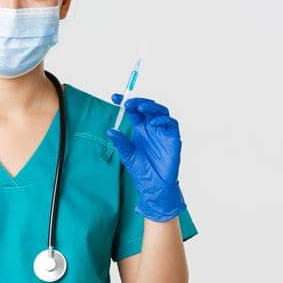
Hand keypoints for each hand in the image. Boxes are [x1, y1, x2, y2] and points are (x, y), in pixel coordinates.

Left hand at [106, 94, 186, 221]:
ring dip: (151, 107)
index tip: (114, 97)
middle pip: (147, 107)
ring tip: (141, 107)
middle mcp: (151, 127)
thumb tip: (110, 130)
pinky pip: (171, 124)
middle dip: (138, 102)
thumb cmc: (141, 169)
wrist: (153, 184)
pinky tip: (153, 123)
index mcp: (140, 128)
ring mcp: (162, 131)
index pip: (133, 110)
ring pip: (161, 111)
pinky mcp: (173, 138)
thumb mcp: (127, 154)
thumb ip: (120, 142)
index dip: (125, 102)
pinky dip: (163, 120)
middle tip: (128, 103)